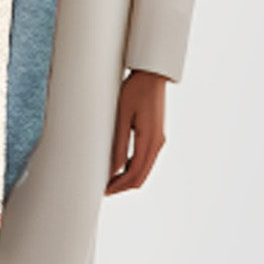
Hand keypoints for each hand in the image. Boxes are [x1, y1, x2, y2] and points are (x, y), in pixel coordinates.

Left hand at [106, 69, 167, 193]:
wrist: (152, 73)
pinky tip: (120, 165)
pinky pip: (146, 159)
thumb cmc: (136, 89)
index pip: (135, 174)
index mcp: (150, 140)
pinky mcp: (156, 134)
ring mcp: (159, 139)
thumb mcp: (123, 116)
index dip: (119, 185)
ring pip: (144, 169)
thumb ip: (119, 144)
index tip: (104, 190)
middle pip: (141, 176)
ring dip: (128, 177)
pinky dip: (134, 167)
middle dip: (123, 185)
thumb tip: (113, 170)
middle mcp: (157, 143)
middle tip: (104, 188)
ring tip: (109, 177)